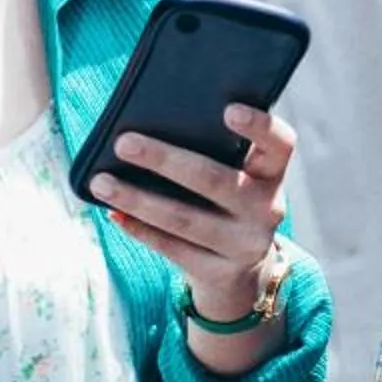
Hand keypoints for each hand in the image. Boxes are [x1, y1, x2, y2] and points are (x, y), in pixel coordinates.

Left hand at [84, 103, 298, 323]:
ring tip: (101, 183)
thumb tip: (147, 124)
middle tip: (124, 142)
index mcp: (272, 173)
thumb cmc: (223, 199)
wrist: (240, 269)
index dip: (259, 126)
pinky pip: (172, 248)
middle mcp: (267, 209)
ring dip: (138, 199)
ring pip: (184, 219)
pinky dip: (140, 229)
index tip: (228, 109)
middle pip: (214, 180)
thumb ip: (214, 149)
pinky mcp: (220, 272)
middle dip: (164, 160)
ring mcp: (245, 244)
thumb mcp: (235, 175)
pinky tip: (115, 213)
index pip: (280, 144)